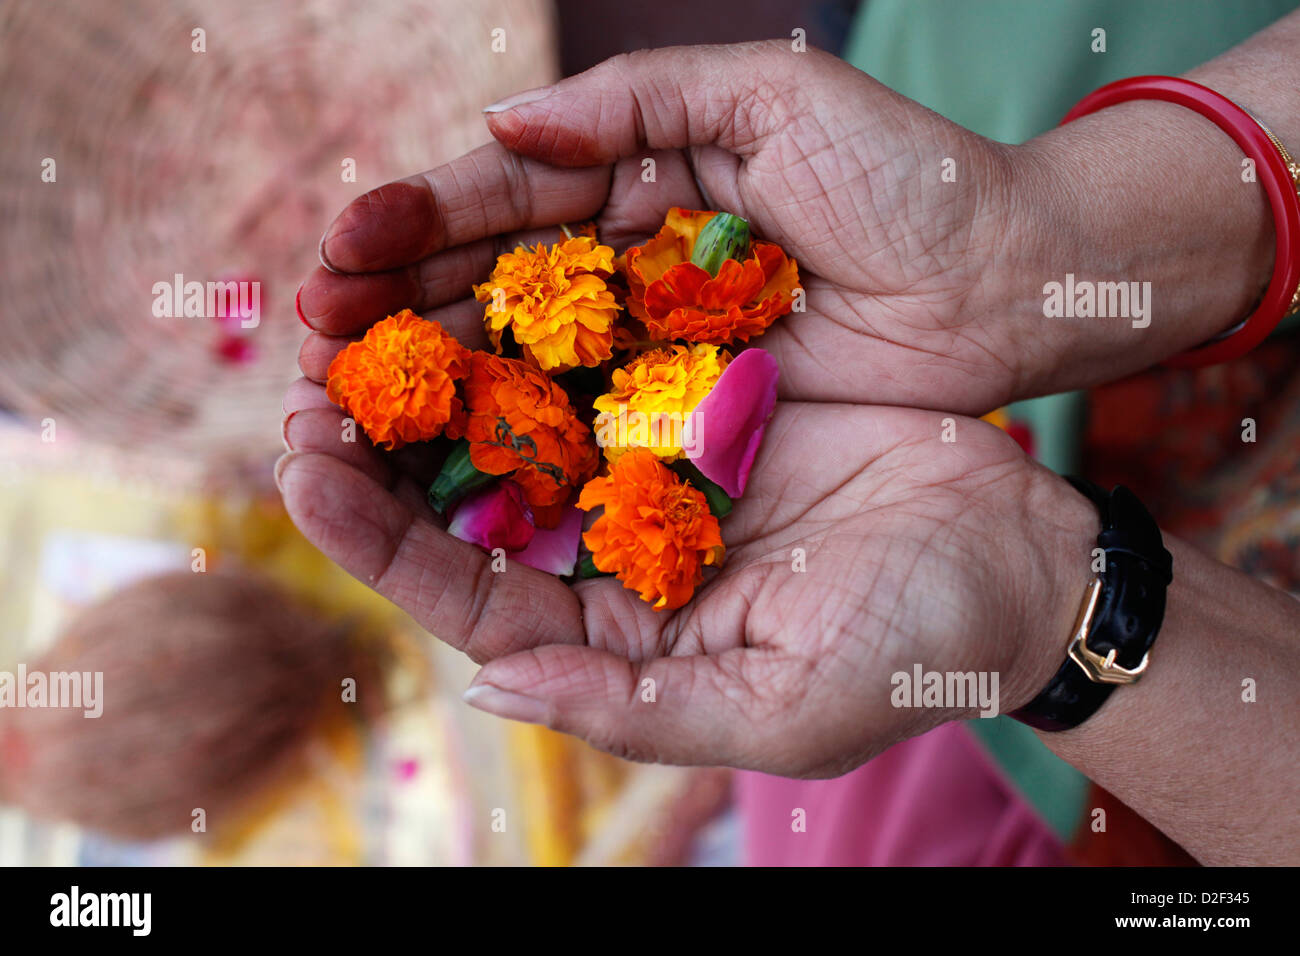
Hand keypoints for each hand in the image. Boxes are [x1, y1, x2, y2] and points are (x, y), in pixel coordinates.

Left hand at [280, 384, 1093, 771]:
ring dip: (439, 377)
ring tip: (358, 321)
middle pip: (471, 508)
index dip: (380, 541)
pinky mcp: (698, 403)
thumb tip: (492, 695)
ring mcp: (654, 474)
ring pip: (520, 426)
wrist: (1022, 557)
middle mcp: (616, 559)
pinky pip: (600, 362)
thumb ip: (634, 708)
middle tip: (300, 384)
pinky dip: (536, 327)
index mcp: (616, 642)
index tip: (305, 475)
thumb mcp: (780, 709)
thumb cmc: (914, 649)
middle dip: (380, 451)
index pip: (471, 599)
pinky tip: (478, 282)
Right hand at [296, 42, 1270, 420]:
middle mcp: (632, 264)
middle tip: (310, 343)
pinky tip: (443, 457)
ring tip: (340, 402)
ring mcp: (655, 347)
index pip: (507, 198)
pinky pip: (589, 426)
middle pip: (491, 286)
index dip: (419, 221)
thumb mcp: (773, 100)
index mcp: (640, 176)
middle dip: (395, 310)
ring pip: (522, 363)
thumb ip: (641, 99)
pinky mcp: (689, 417)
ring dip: (430, 382)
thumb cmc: (907, 177)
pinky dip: (515, 439)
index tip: (341, 252)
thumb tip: (506, 121)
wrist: (1006, 282)